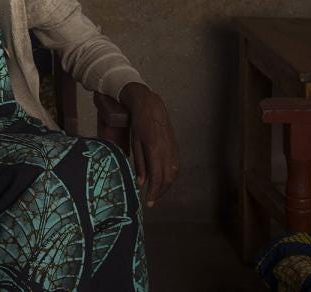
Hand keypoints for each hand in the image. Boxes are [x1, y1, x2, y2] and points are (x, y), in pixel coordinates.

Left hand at [119, 82, 177, 206]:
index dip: (153, 193)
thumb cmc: (138, 123)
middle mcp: (167, 151)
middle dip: (159, 193)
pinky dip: (170, 177)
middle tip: (151, 201)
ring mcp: (173, 149)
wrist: (150, 106)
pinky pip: (175, 167)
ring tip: (156, 193)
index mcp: (155, 150)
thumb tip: (141, 183)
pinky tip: (163, 181)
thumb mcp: (135, 143)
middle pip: (167, 179)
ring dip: (166, 187)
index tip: (148, 203)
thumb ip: (139, 164)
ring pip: (173, 174)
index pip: (156, 178)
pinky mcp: (175, 147)